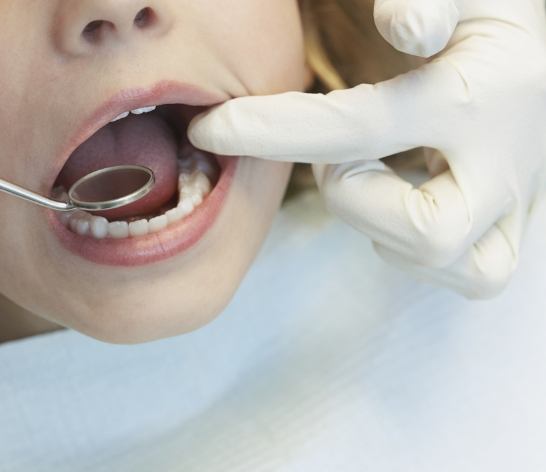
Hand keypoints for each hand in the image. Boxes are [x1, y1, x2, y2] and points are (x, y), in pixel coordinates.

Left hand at [188, 0, 545, 297]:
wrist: (540, 56)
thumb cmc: (486, 16)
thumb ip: (430, 0)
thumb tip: (401, 22)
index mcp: (476, 96)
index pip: (356, 128)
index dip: (270, 132)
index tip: (213, 130)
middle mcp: (505, 160)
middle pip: (429, 229)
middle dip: (355, 202)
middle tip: (337, 163)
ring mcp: (516, 199)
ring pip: (460, 265)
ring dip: (387, 233)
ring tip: (369, 180)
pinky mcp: (515, 221)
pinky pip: (475, 271)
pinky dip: (419, 253)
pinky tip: (396, 207)